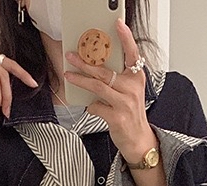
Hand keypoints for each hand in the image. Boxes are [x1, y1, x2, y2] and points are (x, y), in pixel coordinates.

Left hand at [63, 18, 155, 159]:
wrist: (138, 139)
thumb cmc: (131, 114)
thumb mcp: (130, 92)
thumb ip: (118, 79)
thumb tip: (95, 66)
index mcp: (136, 78)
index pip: (133, 54)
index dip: (126, 38)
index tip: (118, 24)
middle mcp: (132, 89)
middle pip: (105, 71)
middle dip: (85, 62)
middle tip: (71, 56)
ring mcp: (125, 103)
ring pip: (98, 86)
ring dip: (80, 80)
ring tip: (69, 75)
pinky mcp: (116, 118)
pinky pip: (96, 106)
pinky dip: (90, 106)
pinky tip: (90, 106)